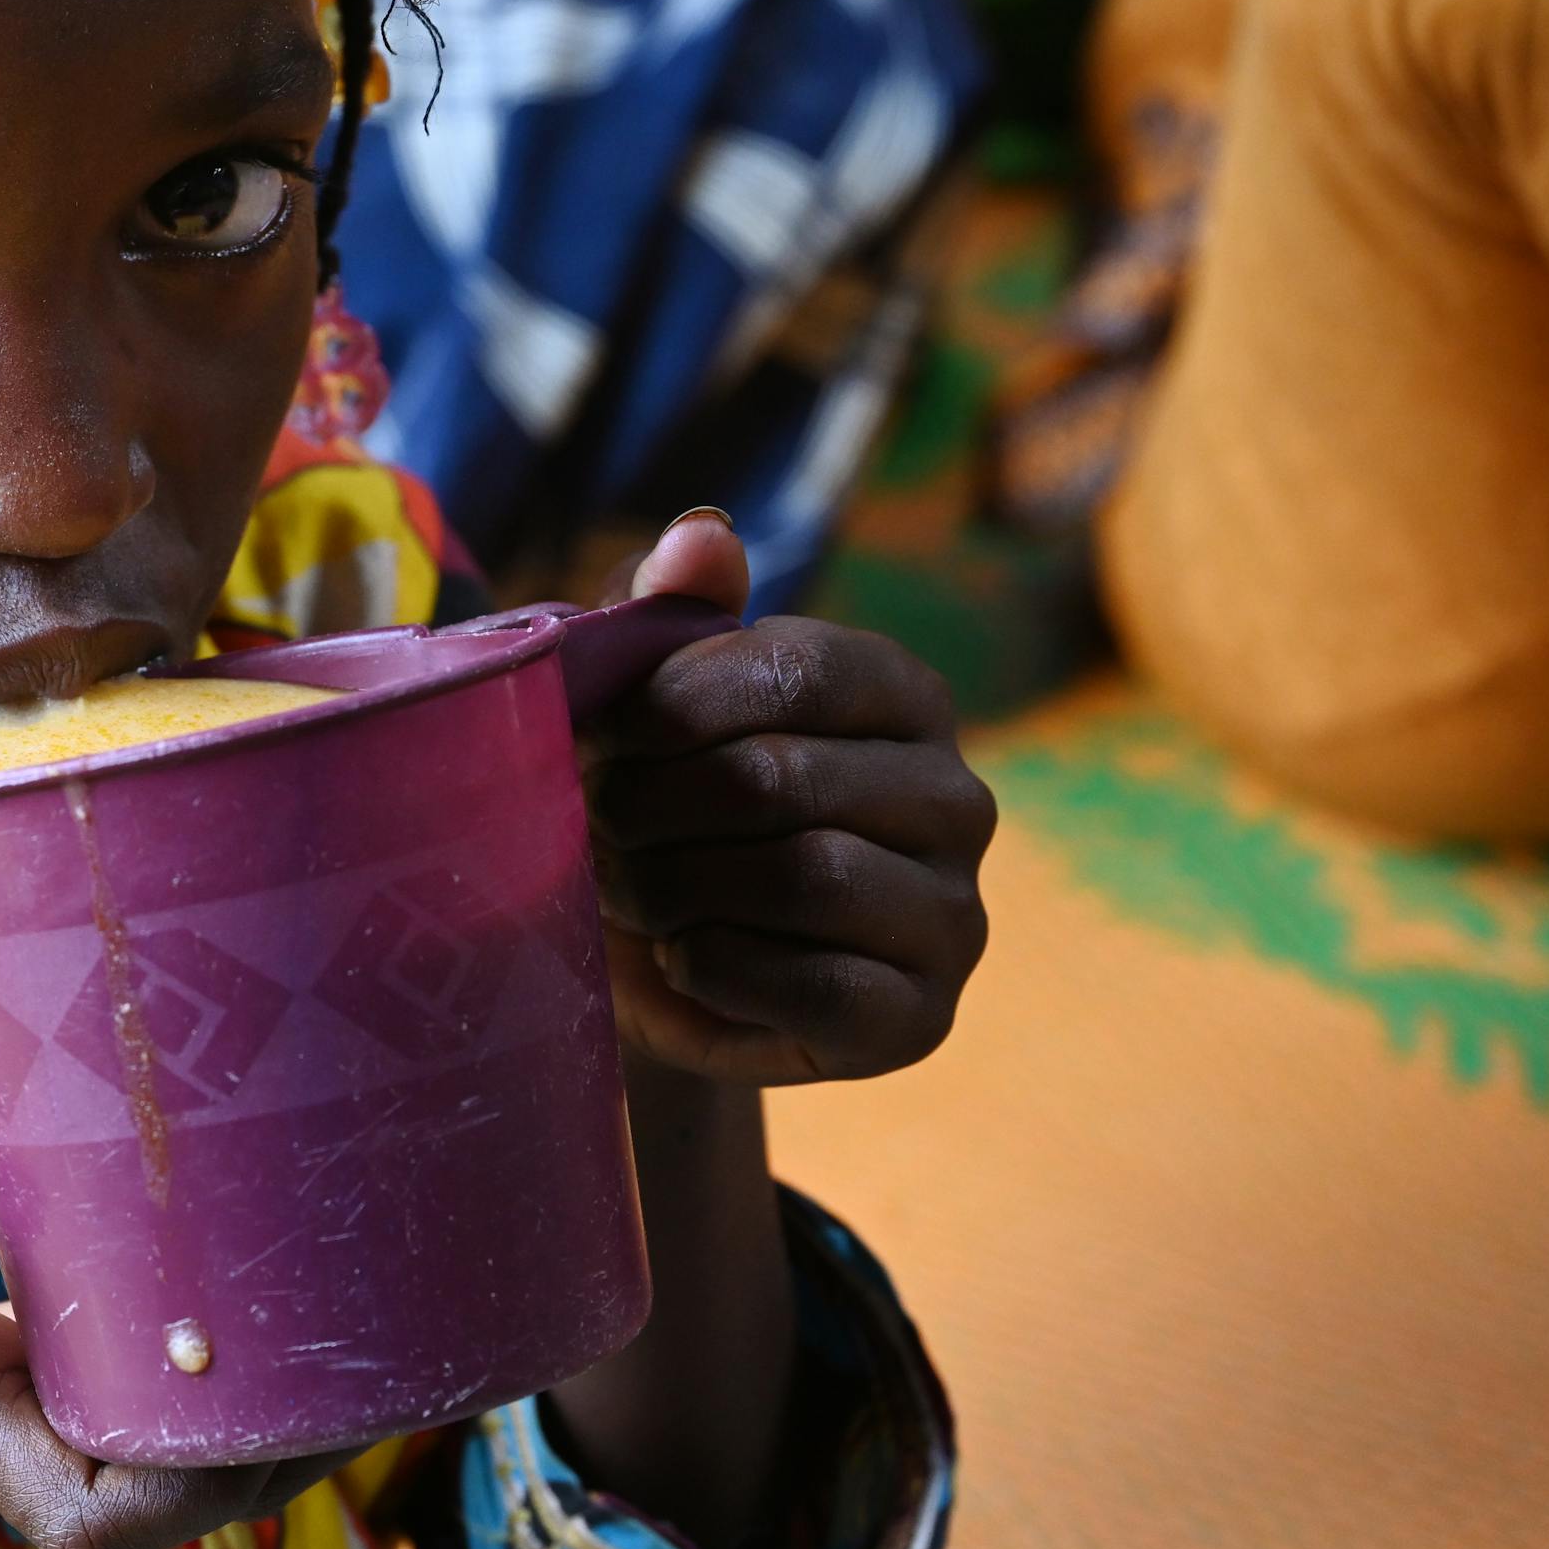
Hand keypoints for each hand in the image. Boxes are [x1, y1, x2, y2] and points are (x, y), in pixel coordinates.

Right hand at [0, 1194, 345, 1548]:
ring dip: (253, 1393)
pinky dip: (190, 1352)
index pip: (112, 1516)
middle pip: (180, 1488)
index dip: (212, 1480)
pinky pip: (121, 1388)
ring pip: (163, 1442)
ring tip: (355, 1293)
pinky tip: (237, 1276)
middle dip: (286, 1433)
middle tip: (393, 1320)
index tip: (291, 1397)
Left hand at [577, 512, 992, 1083]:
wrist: (662, 976)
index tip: (594, 736)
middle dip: (651, 806)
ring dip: (675, 887)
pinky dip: (716, 969)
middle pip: (779, 777)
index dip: (671, 703)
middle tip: (597, 826)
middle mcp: (953, 797)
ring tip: (629, 893)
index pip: (795, 668)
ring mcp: (951, 913)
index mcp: (901, 694)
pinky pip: (816, 985)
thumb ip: (671, 616)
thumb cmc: (660, 813)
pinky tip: (682, 957)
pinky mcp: (920, 1016)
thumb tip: (702, 531)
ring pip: (802, 876)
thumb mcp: (648, 708)